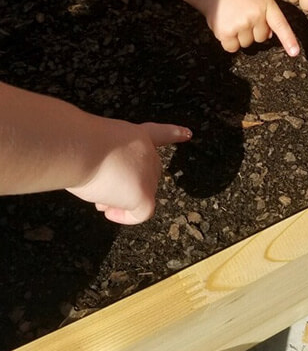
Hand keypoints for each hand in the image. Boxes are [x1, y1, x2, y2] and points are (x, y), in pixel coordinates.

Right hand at [67, 120, 191, 224]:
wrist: (80, 147)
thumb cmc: (76, 143)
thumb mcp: (94, 144)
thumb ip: (108, 160)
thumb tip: (105, 186)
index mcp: (135, 135)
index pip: (159, 134)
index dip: (173, 134)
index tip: (188, 134)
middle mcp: (147, 151)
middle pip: (146, 174)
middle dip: (126, 184)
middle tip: (101, 189)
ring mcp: (149, 173)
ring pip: (139, 194)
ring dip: (119, 199)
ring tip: (98, 195)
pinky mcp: (144, 193)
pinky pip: (140, 214)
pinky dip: (125, 217)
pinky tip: (109, 211)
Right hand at [205, 0, 299, 55]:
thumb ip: (268, 15)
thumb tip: (271, 35)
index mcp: (266, 6)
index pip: (281, 25)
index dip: (289, 40)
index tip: (295, 52)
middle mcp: (256, 15)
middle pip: (261, 39)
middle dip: (252, 32)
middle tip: (242, 16)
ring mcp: (241, 24)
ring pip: (246, 44)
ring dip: (239, 36)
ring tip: (233, 19)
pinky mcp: (226, 32)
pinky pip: (232, 48)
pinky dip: (229, 42)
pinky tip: (226, 27)